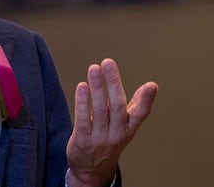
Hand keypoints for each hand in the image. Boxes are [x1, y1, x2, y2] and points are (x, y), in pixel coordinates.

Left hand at [66, 58, 157, 186]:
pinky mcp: (82, 139)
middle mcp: (116, 133)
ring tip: (94, 69)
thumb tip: (151, 86)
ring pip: (100, 109)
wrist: (91, 170)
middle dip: (113, 83)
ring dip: (97, 87)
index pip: (140, 114)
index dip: (146, 100)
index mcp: (128, 129)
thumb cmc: (108, 142)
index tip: (151, 86)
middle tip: (108, 63)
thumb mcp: (125, 128)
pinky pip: (83, 118)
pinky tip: (82, 87)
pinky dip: (82, 102)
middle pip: (117, 106)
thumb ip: (134, 107)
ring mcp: (99, 137)